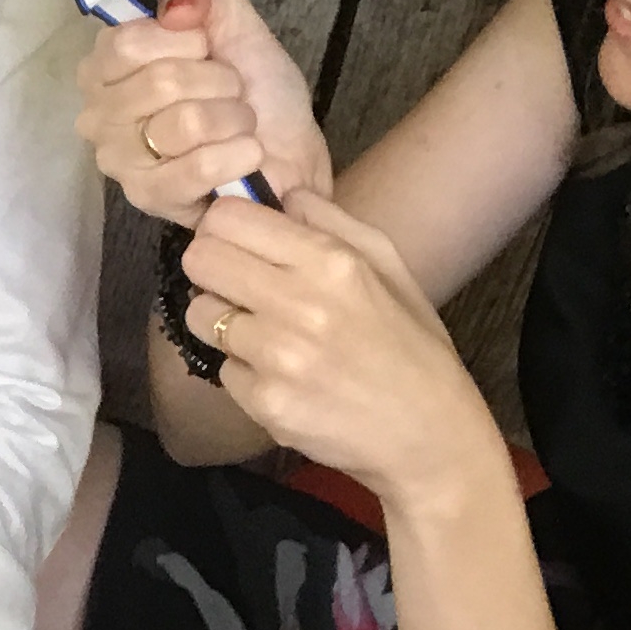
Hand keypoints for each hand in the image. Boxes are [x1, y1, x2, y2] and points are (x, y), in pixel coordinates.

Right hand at [74, 0, 329, 225]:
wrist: (289, 148)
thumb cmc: (253, 88)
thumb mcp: (230, 21)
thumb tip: (177, 3)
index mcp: (105, 66)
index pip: (126, 42)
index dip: (182, 40)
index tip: (207, 48)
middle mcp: (98, 113)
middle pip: (158, 81)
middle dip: (218, 80)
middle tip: (232, 91)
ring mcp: (119, 161)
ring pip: (183, 123)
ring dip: (233, 117)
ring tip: (240, 124)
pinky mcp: (149, 197)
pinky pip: (195, 167)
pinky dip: (236, 154)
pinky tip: (247, 155)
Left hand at [179, 192, 505, 503]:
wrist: (430, 437)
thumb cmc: (411, 347)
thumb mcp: (389, 266)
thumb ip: (331, 220)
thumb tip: (282, 191)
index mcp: (332, 262)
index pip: (228, 218)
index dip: (224, 226)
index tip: (238, 240)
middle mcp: (300, 305)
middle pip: (200, 259)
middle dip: (213, 268)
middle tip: (240, 284)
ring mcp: (279, 358)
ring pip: (200, 314)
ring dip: (224, 321)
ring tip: (267, 334)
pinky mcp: (265, 403)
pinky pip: (223, 369)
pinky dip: (245, 372)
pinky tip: (284, 377)